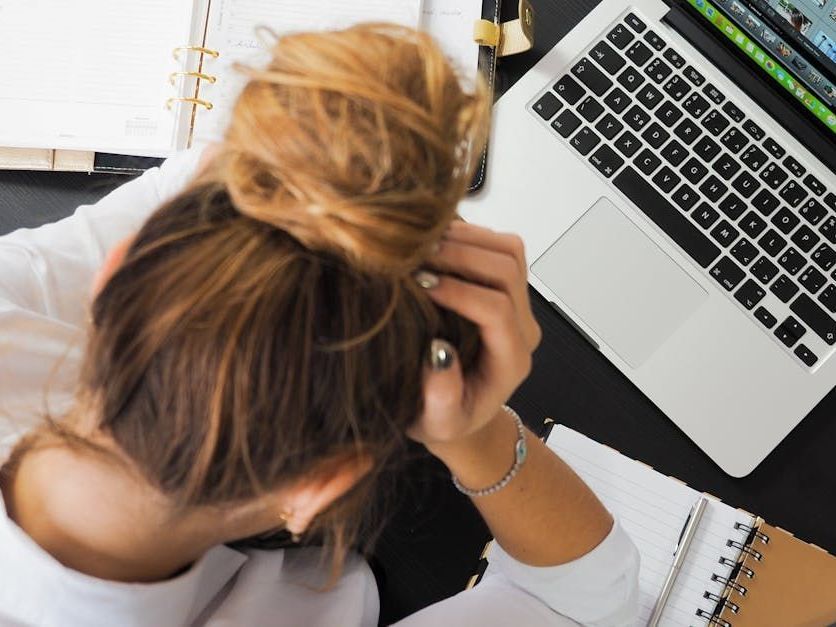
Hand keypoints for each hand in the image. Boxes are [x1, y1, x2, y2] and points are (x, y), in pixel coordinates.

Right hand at [408, 221, 540, 452]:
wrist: (458, 411)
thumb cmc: (445, 419)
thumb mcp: (436, 422)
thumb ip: (441, 397)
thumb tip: (438, 353)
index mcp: (511, 360)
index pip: (497, 310)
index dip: (459, 291)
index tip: (420, 284)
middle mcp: (522, 327)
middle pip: (508, 270)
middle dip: (461, 255)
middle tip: (415, 256)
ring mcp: (517, 303)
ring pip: (508, 250)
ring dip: (466, 239)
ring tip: (422, 245)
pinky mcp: (505, 287)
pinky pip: (498, 246)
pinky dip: (467, 235)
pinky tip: (432, 242)